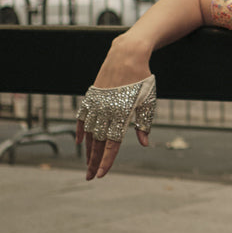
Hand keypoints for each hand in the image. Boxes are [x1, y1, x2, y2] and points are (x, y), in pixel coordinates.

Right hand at [75, 45, 155, 179]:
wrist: (127, 55)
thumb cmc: (143, 79)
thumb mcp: (148, 102)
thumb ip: (144, 123)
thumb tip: (145, 143)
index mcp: (121, 114)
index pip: (112, 144)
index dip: (106, 161)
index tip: (101, 175)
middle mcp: (106, 111)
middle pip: (98, 142)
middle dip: (94, 162)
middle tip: (90, 177)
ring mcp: (97, 103)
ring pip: (90, 133)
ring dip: (88, 151)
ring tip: (88, 165)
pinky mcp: (92, 96)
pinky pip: (83, 117)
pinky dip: (81, 130)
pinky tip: (81, 142)